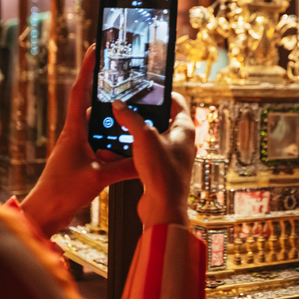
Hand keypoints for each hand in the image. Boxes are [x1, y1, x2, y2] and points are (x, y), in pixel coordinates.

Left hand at [21, 45, 136, 236]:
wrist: (46, 214)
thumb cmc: (62, 191)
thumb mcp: (99, 177)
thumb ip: (125, 167)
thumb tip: (147, 158)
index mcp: (73, 130)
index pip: (79, 91)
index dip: (88, 68)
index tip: (96, 48)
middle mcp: (75, 135)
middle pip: (94, 107)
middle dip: (110, 96)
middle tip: (128, 84)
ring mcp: (79, 148)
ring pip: (102, 129)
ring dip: (116, 126)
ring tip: (136, 120)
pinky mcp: (85, 162)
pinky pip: (104, 147)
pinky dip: (117, 146)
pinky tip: (131, 150)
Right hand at [112, 93, 194, 229]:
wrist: (163, 209)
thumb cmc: (163, 173)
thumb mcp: (144, 137)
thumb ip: (130, 118)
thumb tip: (119, 106)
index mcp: (184, 128)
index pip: (176, 101)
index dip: (161, 93)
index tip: (145, 89)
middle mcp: (180, 141)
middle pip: (161, 118)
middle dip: (141, 114)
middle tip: (126, 108)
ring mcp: (171, 156)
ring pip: (150, 137)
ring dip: (133, 133)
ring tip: (116, 128)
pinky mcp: (160, 169)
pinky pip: (144, 154)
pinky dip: (130, 151)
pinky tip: (114, 151)